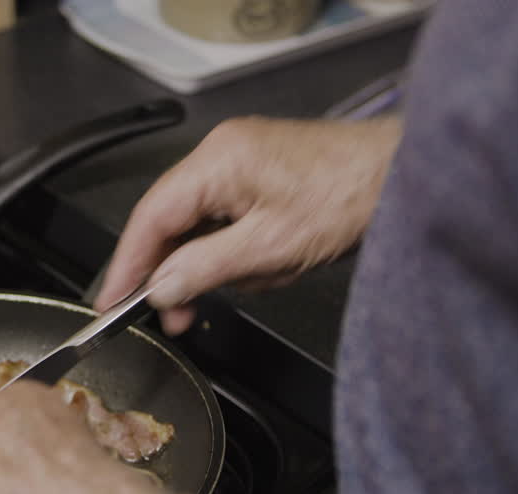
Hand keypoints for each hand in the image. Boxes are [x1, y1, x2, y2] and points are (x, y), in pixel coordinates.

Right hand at [96, 115, 400, 334]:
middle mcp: (222, 154)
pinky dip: (233, 250)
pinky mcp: (260, 175)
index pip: (150, 217)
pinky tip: (260, 269)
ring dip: (213, 265)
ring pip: (198, 225)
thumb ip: (205, 269)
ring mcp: (241, 161)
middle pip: (170, 221)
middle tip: (176, 316)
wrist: (406, 175)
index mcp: (218, 161)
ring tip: (244, 287)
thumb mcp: (270, 248)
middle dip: (175, 272)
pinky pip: (225, 219)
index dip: (127, 263)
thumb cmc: (351, 197)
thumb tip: (160, 287)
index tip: (111, 301)